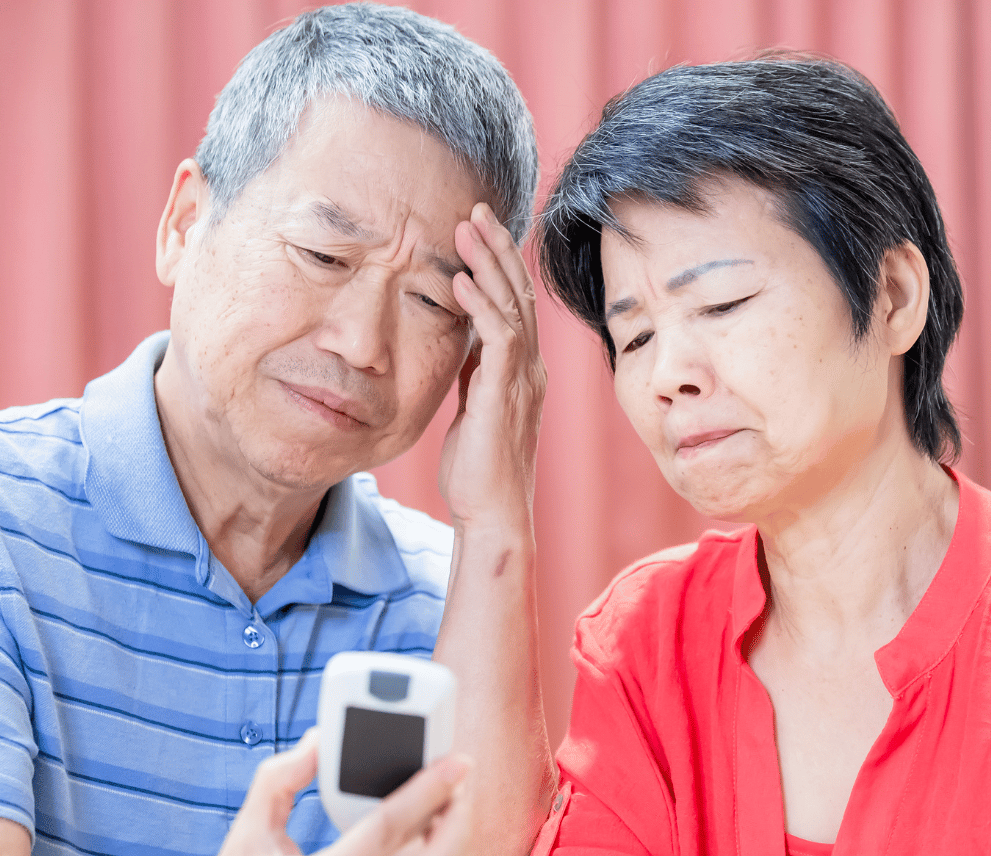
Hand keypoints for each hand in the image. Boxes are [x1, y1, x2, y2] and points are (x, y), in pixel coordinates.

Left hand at [440, 202, 545, 534]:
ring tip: (467, 225)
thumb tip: (465, 342)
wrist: (493, 513)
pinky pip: (499, 337)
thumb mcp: (474, 409)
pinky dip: (480, 304)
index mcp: (523, 371)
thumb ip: (476, 373)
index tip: (479, 230)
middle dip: (499, 248)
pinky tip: (460, 279)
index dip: (500, 265)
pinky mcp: (506, 392)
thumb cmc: (480, 469)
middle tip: (477, 208)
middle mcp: (531, 369)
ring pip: (512, 306)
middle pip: (520, 294)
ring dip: (489, 264)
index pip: (516, 305)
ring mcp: (523, 379)